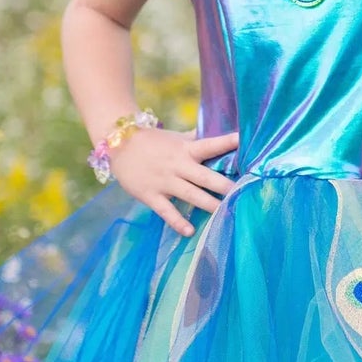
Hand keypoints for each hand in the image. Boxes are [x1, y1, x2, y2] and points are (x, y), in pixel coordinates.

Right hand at [108, 127, 238, 237]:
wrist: (118, 144)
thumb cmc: (151, 141)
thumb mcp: (174, 137)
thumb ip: (194, 138)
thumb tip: (215, 130)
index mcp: (185, 149)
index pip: (210, 145)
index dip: (227, 142)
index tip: (244, 141)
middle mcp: (177, 165)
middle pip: (204, 176)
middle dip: (223, 185)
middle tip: (242, 192)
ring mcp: (164, 181)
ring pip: (190, 195)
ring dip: (208, 204)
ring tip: (226, 213)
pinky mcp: (151, 195)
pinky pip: (167, 211)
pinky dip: (178, 221)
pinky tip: (189, 231)